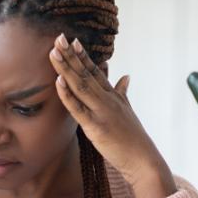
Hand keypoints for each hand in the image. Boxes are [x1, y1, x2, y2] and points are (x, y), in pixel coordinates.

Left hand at [49, 34, 176, 197]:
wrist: (143, 160)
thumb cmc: (134, 139)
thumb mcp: (128, 111)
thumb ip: (123, 92)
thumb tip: (125, 76)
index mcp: (113, 96)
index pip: (96, 71)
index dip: (83, 56)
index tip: (73, 40)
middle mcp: (107, 99)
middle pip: (86, 73)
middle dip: (71, 55)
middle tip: (59, 37)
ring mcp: (101, 111)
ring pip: (80, 85)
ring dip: (66, 67)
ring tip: (54, 51)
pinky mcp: (95, 126)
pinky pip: (78, 108)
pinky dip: (67, 94)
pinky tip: (58, 80)